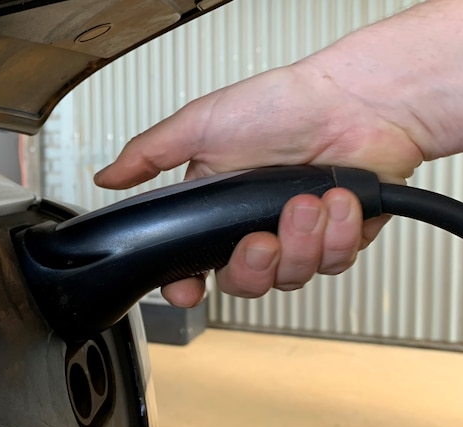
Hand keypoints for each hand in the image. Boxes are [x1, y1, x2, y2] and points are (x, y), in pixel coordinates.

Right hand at [94, 61, 422, 305]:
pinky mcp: (341, 237)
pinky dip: (337, 231)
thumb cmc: (283, 104)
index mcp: (219, 208)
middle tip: (260, 236)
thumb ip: (148, 155)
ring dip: (300, 240)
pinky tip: (336, 198)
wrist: (356, 100)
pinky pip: (334, 262)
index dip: (188, 286)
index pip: (194, 265)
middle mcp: (256, 225)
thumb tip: (106, 177)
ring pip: (291, 277)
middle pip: (244, 283)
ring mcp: (300, 235)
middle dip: (254, 265)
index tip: (189, 289)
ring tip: (305, 200)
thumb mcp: (200, 125)